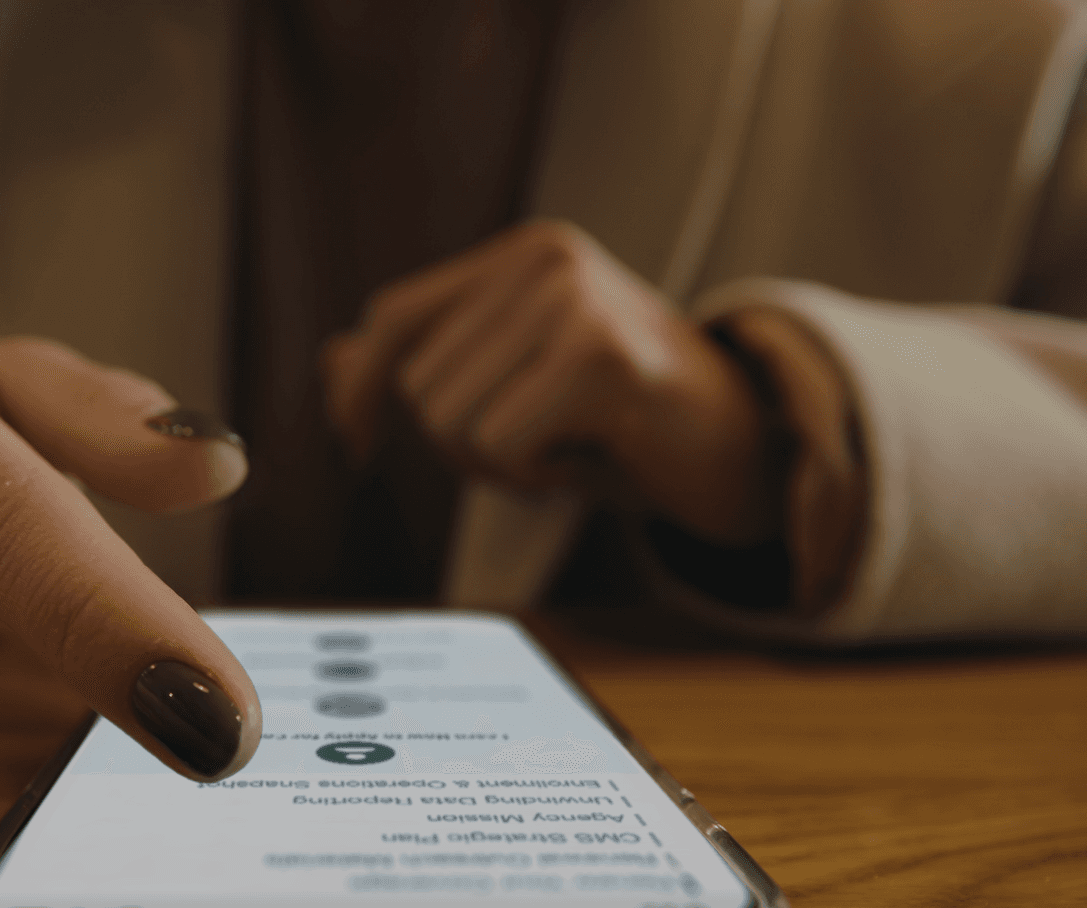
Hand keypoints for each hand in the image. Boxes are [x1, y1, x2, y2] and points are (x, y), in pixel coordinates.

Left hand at [323, 219, 787, 546]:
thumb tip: (332, 363)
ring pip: (448, 418)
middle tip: (541, 449)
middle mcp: (546, 257)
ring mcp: (575, 299)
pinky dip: (535, 476)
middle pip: (415, 383)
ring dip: (500, 463)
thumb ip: (434, 365)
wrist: (754, 451)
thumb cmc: (632, 424)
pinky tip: (594, 460)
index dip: (361, 388)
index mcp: (525, 252)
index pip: (395, 317)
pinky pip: (500, 442)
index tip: (354, 443)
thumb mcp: (522, 385)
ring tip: (570, 449)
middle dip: (459, 444)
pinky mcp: (600, 356)